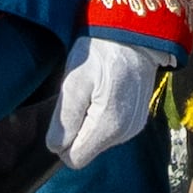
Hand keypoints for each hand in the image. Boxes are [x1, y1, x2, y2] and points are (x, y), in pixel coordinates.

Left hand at [45, 39, 163, 170]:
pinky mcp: (137, 120)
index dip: (63, 141)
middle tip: (81, 96)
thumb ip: (64, 119)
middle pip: (86, 150)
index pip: (75, 159)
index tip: (66, 112)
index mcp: (108, 126)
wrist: (136, 34)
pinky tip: (105, 92)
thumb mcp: (74, 82)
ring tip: (95, 91)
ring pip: (97, 141)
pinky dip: (102, 117)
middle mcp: (125, 133)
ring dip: (89, 122)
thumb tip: (56, 148)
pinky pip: (110, 131)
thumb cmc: (101, 52)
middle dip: (77, 129)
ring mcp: (134, 127)